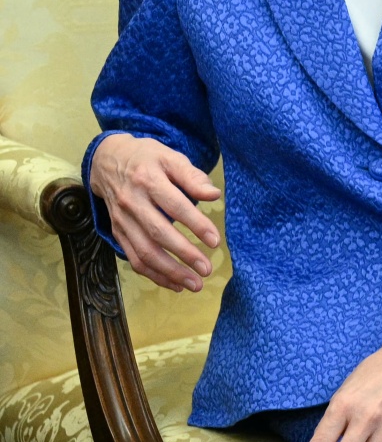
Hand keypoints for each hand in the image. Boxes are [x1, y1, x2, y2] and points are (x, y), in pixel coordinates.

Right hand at [87, 133, 220, 291]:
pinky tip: (174, 284)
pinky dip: (153, 274)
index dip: (196, 224)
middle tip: (207, 269)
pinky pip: (133, 258)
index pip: (175, 206)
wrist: (107, 161)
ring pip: (144, 251)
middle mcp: (132, 203)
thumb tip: (214, 195)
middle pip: (158, 233)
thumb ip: (192, 176)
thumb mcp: (171, 157)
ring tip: (193, 284)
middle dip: (184, 254)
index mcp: (148, 180)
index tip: (215, 241)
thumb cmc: (147, 159)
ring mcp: (122, 220)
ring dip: (169, 272)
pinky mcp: (117, 232)